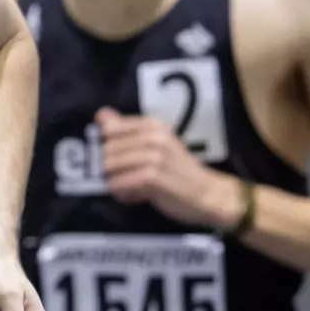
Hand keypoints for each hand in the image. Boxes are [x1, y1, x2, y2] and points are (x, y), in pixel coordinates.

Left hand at [96, 107, 240, 228]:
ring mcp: (155, 156)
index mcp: (153, 125)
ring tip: (130, 188)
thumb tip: (101, 114)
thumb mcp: (155, 146)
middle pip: (107, 149)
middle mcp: (154, 137)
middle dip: (110, 168)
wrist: (208, 194)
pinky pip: (120, 183)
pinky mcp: (154, 177)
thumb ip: (127, 132)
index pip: (110, 128)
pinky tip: (134, 196)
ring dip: (115, 182)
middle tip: (125, 179)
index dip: (106, 147)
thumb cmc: (177, 171)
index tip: (118, 160)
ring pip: (111, 166)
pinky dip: (122, 192)